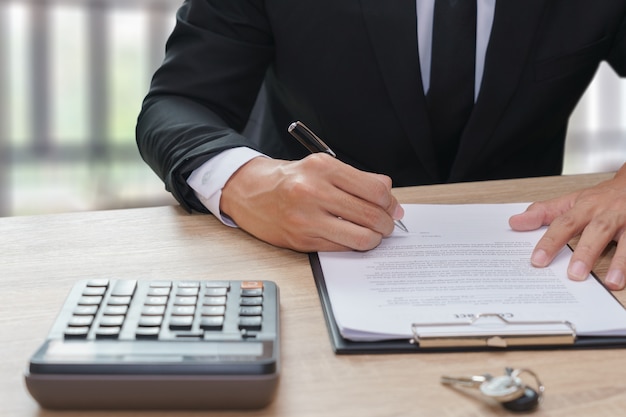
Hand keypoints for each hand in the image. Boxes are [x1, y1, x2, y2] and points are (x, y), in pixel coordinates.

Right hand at [219, 154, 404, 251]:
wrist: (249, 192)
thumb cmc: (289, 179)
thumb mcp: (321, 167)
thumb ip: (357, 179)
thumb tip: (390, 196)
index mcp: (322, 167)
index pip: (375, 189)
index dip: (390, 202)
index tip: (391, 207)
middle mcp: (313, 190)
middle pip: (371, 214)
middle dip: (387, 223)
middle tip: (387, 224)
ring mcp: (306, 217)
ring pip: (361, 236)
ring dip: (375, 238)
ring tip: (373, 234)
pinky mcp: (302, 239)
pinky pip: (342, 247)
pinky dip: (354, 245)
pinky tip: (353, 238)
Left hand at [509, 164, 625, 289]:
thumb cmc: (602, 197)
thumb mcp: (572, 200)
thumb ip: (544, 213)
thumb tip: (515, 223)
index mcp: (585, 206)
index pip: (564, 223)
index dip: (550, 241)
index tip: (537, 260)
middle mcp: (607, 213)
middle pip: (596, 231)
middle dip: (585, 252)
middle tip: (574, 275)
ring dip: (621, 261)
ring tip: (612, 282)